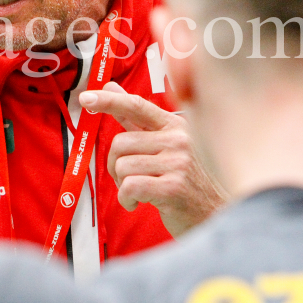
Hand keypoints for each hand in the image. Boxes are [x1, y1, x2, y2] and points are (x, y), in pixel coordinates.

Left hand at [79, 82, 224, 236]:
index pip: (136, 105)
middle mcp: (178, 139)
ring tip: (140, 191)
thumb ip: (137, 118)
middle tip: (130, 178)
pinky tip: (138, 203)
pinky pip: (129, 187)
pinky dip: (126, 199)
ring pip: (121, 166)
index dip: (109, 100)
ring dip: (122, 184)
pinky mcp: (173, 188)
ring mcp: (178, 163)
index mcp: (175, 125)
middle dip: (115, 164)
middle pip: (120, 143)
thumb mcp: (166, 145)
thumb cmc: (186, 180)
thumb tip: (110, 87)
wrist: (215, 214)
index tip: (86, 97)